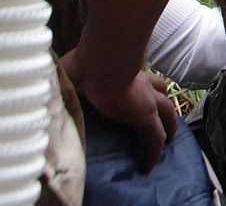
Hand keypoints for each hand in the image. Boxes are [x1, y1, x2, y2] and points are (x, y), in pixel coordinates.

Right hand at [59, 51, 175, 172]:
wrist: (100, 63)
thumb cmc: (86, 62)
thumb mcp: (76, 67)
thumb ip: (70, 72)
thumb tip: (54, 75)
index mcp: (127, 72)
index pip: (143, 77)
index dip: (147, 84)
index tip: (145, 91)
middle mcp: (142, 83)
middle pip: (162, 90)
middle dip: (164, 101)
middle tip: (165, 114)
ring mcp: (147, 99)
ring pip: (167, 112)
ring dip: (170, 124)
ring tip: (169, 137)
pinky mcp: (146, 116)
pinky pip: (155, 138)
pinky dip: (153, 152)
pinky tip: (148, 164)